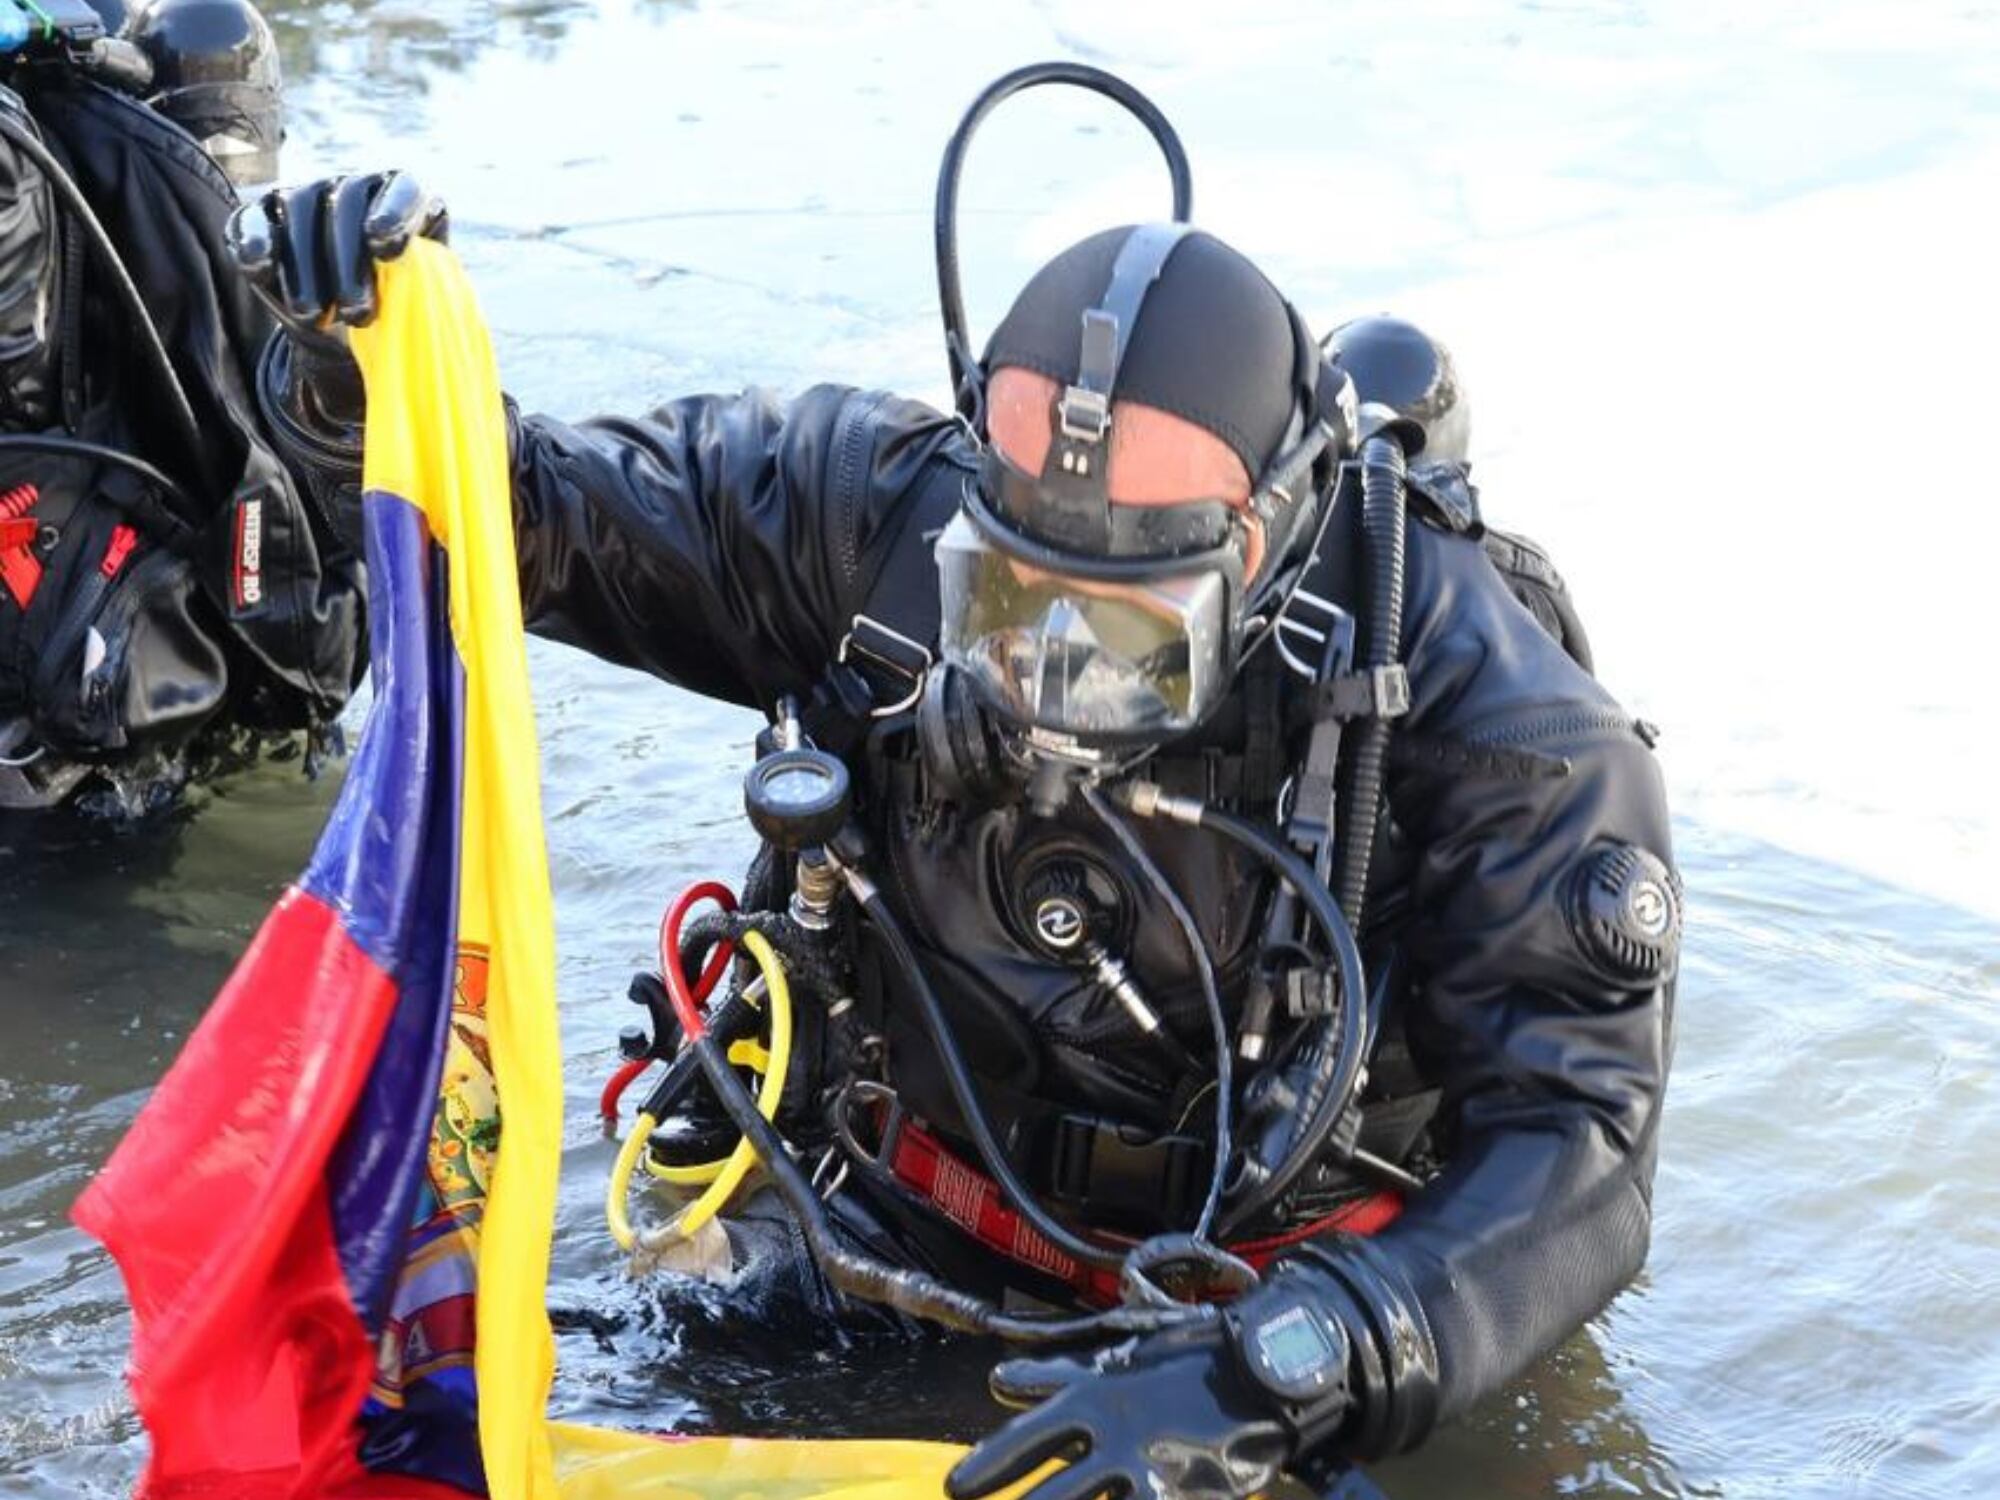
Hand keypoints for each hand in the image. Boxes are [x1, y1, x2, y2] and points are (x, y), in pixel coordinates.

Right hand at [227, 171, 448, 342]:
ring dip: (306, 267)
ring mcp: (305, 195)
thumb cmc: (396, 309)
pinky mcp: (262, 214)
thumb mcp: (416, 301)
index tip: (387, 250)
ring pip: (299, 210)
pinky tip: (258, 268)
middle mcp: (354, 188)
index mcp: (404, 199)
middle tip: (358, 316)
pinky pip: (251, 218)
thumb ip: (418, 289)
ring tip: (315, 316)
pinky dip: (253, 241)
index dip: (395, 214)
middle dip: (349, 263)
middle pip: (346, 203)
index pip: (404, 190)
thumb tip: (409, 297)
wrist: (348, 327)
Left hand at [946, 1319, 1293, 1499]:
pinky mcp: (1180, 1494)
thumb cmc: (1184, 1364)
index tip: (956, 1486)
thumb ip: (1057, 1378)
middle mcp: (1114, 1436)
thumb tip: (1000, 1381)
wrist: (1260, 1372)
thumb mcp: (1115, 1364)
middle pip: (1053, 1493)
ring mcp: (1149, 1470)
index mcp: (1094, 1397)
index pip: (1026, 1436)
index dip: (989, 1464)